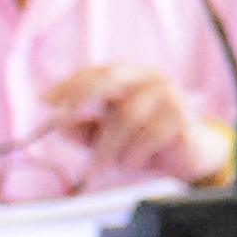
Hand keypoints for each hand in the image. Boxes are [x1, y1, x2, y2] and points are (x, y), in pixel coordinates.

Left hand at [41, 63, 217, 187]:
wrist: (191, 156)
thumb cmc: (146, 140)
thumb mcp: (109, 134)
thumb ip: (85, 129)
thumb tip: (61, 126)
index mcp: (132, 76)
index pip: (96, 72)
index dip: (69, 85)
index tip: (46, 102)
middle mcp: (151, 79)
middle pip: (110, 80)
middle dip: (82, 101)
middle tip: (64, 123)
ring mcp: (170, 96)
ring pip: (126, 116)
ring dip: (107, 145)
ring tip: (102, 164)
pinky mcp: (183, 118)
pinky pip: (149, 135)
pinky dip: (134, 153)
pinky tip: (133, 161)